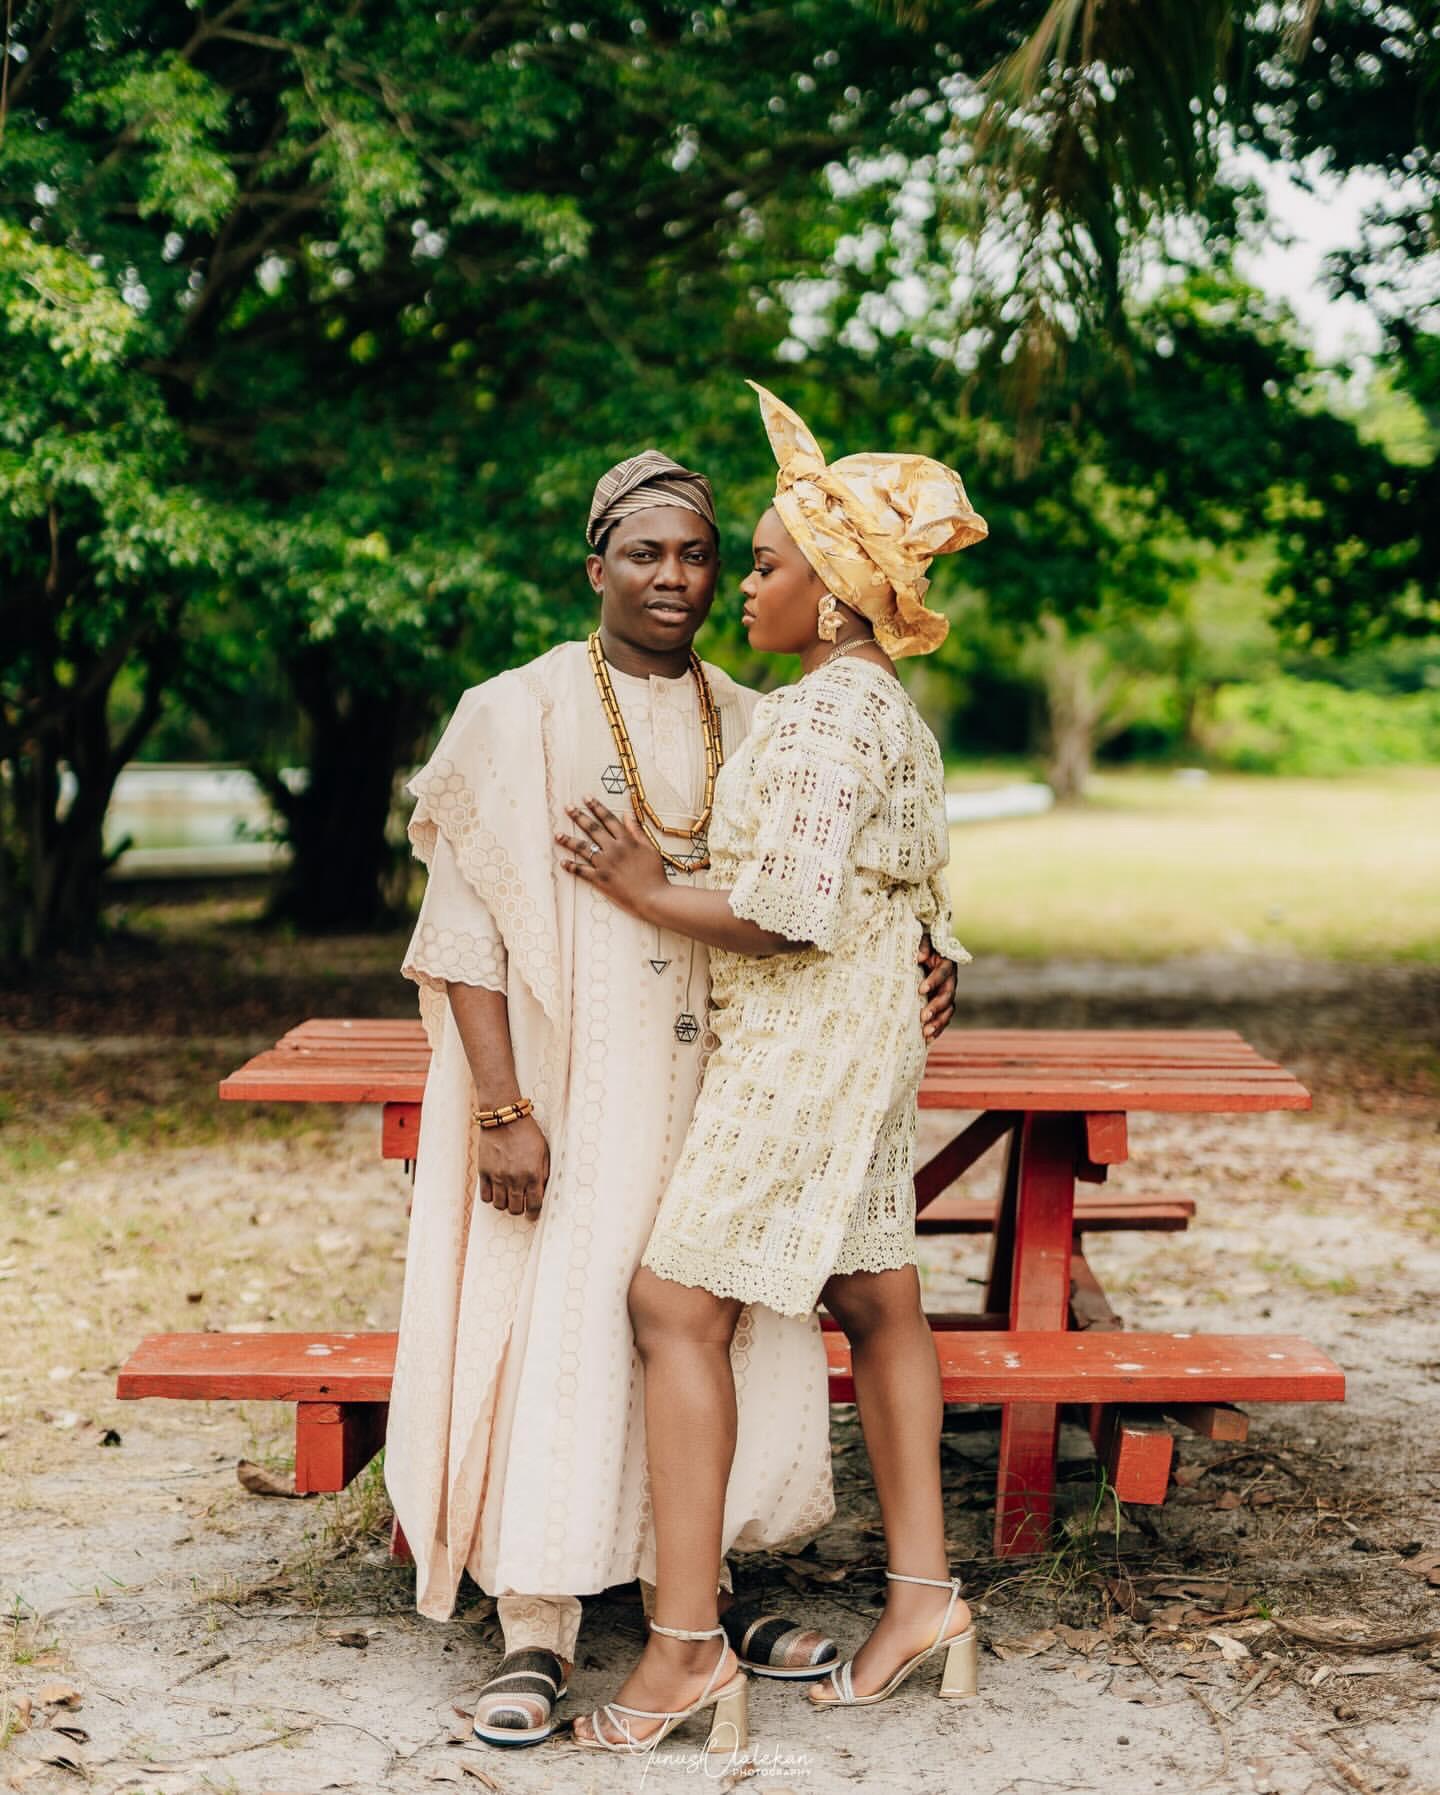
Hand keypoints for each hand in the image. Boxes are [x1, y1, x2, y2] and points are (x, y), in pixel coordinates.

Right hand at [476, 1114, 550, 1216]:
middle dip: (520, 1209)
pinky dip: (491, 1197)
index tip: (532, 1215)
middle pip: (516, 1209)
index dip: (534, 1214)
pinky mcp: (484, 1172)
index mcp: (533, 1174)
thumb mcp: (544, 1152)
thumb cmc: (527, 1133)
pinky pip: (486, 1196)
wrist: (505, 1119)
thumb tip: (542, 1191)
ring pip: (500, 1206)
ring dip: (505, 1204)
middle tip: (520, 1203)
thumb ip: (544, 1173)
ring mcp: (498, 1177)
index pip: (534, 1205)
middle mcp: (515, 1179)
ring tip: (508, 1196)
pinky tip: (496, 1190)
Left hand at [555, 797, 668, 920]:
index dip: (596, 807)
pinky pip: (582, 871)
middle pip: (592, 829)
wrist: (653, 898)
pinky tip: (563, 862)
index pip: (608, 819)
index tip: (586, 798)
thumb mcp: (650, 848)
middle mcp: (613, 849)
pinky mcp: (600, 880)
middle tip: (568, 808)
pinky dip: (571, 867)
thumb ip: (637, 831)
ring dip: (568, 841)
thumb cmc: (655, 874)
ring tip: (557, 835)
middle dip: (578, 817)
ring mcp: (605, 864)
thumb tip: (627, 814)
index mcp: (626, 840)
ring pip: (583, 848)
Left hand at [917, 933, 957, 1040]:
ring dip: (938, 1022)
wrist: (925, 954)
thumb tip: (918, 958)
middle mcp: (950, 980)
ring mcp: (947, 994)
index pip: (943, 973)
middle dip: (936, 1007)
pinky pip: (944, 1018)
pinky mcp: (942, 1005)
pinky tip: (928, 1039)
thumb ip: (922, 946)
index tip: (921, 989)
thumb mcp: (922, 941)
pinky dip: (937, 1029)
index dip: (934, 981)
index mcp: (946, 963)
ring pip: (948, 1010)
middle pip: (947, 995)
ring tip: (925, 1032)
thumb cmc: (922, 947)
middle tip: (923, 1016)